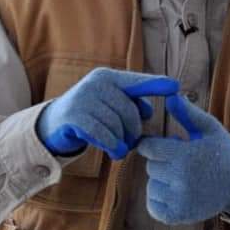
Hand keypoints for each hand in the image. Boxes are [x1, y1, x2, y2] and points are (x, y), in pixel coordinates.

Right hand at [36, 67, 179, 159]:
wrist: (53, 125)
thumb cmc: (90, 115)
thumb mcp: (109, 104)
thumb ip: (129, 103)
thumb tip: (148, 111)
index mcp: (108, 77)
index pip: (137, 81)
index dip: (156, 84)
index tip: (176, 86)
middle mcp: (96, 82)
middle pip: (129, 110)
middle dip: (134, 130)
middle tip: (132, 142)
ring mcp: (83, 97)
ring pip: (116, 124)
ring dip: (122, 141)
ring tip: (121, 148)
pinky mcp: (74, 116)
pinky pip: (103, 134)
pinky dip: (112, 145)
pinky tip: (115, 152)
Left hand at [136, 94, 229, 224]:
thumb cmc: (221, 151)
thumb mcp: (209, 128)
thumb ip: (188, 113)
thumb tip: (170, 96)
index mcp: (186, 156)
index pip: (148, 148)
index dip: (150, 143)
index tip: (158, 143)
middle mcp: (181, 180)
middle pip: (150, 166)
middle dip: (159, 160)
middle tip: (176, 159)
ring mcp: (179, 201)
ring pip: (151, 186)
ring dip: (159, 180)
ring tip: (178, 175)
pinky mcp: (178, 216)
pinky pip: (153, 206)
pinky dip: (158, 199)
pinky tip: (173, 190)